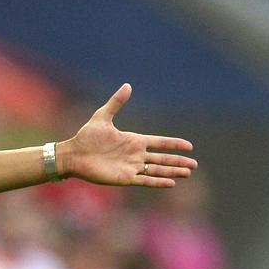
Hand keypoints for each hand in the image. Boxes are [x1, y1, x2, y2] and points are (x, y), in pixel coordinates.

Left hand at [57, 84, 196, 186]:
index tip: (189, 146)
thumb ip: (116, 103)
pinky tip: (171, 183)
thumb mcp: (102, 117)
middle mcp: (135, 155)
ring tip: (188, 173)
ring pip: (157, 170)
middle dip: (178, 161)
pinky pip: (145, 181)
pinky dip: (158, 182)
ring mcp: (132, 167)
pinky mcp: (125, 179)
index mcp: (134, 141)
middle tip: (194, 165)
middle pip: (163, 159)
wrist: (74, 155)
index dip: (174, 144)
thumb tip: (128, 85)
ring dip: (173, 172)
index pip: (159, 143)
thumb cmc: (86, 137)